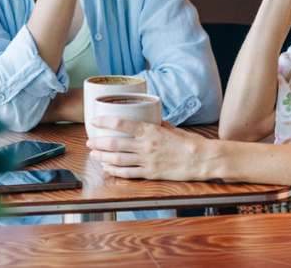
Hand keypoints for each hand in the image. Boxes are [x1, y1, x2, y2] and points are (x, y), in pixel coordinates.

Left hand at [86, 118, 212, 180]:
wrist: (201, 159)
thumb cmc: (188, 142)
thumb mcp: (171, 128)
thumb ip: (156, 124)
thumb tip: (147, 118)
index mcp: (150, 130)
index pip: (122, 124)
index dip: (105, 122)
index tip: (94, 120)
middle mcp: (145, 145)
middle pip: (115, 144)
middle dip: (99, 143)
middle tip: (89, 141)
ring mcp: (147, 161)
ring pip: (118, 159)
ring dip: (103, 157)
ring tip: (94, 155)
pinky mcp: (150, 173)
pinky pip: (128, 173)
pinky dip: (115, 171)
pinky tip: (107, 168)